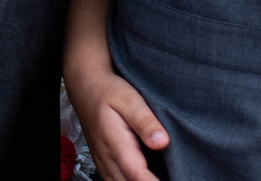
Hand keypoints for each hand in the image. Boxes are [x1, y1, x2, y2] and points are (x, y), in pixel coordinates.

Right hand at [68, 60, 168, 180]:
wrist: (85, 89)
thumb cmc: (108, 92)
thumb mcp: (129, 99)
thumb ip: (145, 121)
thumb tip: (162, 142)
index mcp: (115, 141)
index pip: (135, 173)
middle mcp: (106, 157)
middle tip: (175, 176)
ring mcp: (104, 164)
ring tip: (163, 176)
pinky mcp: (104, 165)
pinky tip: (146, 176)